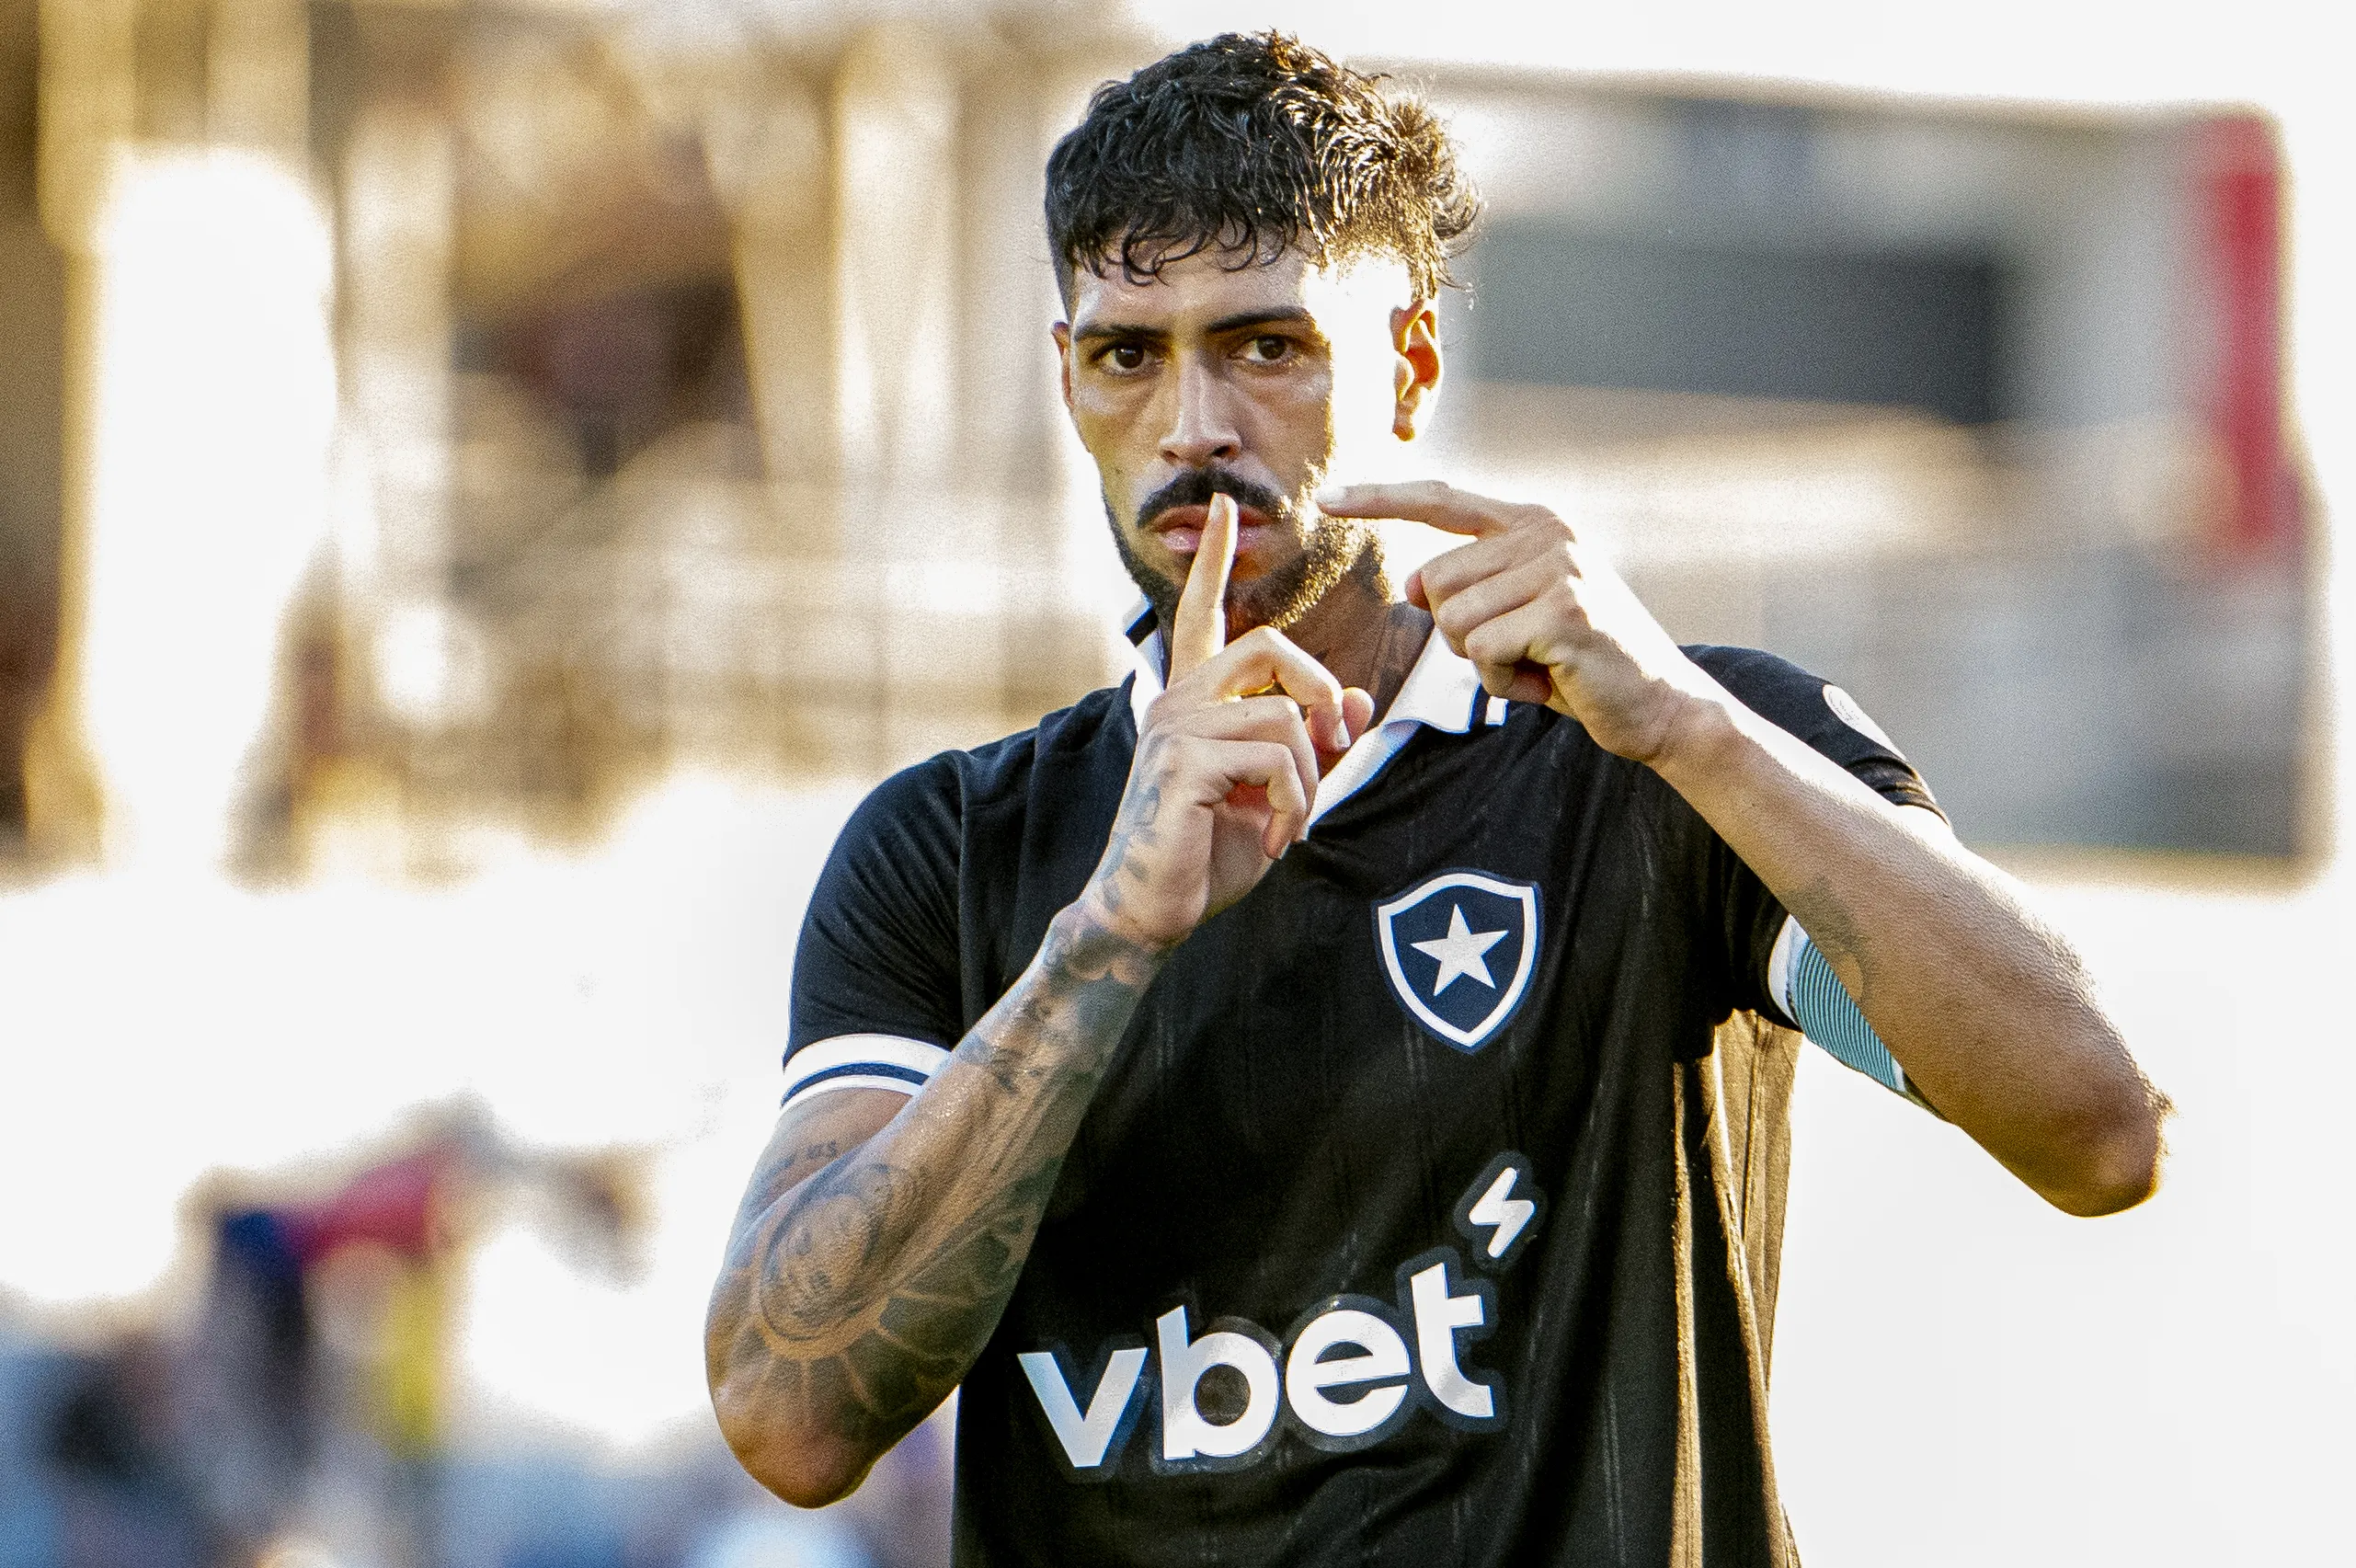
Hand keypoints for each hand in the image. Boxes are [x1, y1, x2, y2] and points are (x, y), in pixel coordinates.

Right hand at [1082, 495, 1376, 951]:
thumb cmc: (1205, 856)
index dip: (1216, 563)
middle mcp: (1177, 701)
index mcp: (1192, 701)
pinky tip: (1272, 839)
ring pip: (1285, 716)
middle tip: (1332, 744)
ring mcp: (1176, 727)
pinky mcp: (1184, 761)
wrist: (1149, 913)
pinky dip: (1293, 804)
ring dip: (1308, 779)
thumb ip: (1315, 746)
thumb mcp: (1276, 795)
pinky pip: (1276, 758)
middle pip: (1269, 646)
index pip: (1199, 614)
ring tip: (1287, 824)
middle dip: (1318, 689)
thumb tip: (1360, 699)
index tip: (1227, 509)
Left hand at [1319, 481, 1712, 764]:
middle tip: (1520, 651)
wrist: (1660, 704)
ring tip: (1538, 663)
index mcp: (1533, 523)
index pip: (1441, 500)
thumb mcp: (1520, 615)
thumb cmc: (1581, 663)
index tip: (1326, 500)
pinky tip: (1548, 680)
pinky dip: (1501, 681)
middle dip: (1460, 634)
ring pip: (1453, 621)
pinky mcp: (1563, 611)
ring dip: (1483, 662)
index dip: (1379, 499)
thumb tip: (1413, 584)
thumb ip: (1470, 590)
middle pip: (1435, 582)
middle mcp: (1546, 533)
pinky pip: (1481, 653)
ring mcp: (1557, 568)